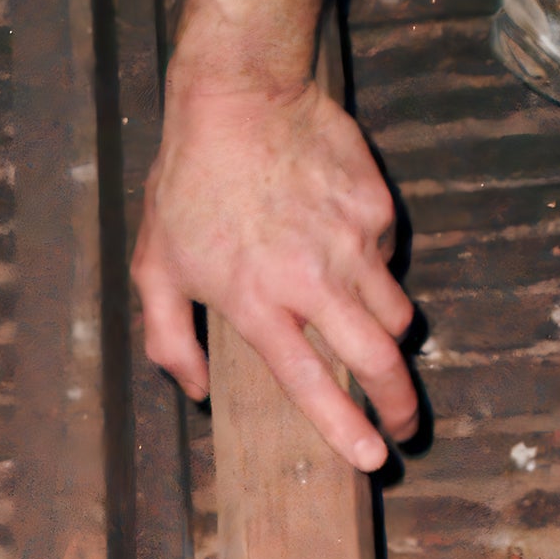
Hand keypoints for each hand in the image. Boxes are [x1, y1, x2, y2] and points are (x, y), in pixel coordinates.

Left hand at [133, 73, 417, 473]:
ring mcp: (353, 242)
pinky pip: (386, 258)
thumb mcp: (154, 267)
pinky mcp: (377, 207)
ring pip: (394, 314)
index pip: (312, 383)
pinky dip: (372, 269)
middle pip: (379, 359)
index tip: (373, 460)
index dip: (346, 428)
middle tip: (406, 425)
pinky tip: (336, 246)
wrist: (240, 98)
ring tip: (370, 340)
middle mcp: (314, 279)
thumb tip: (195, 391)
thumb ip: (168, 340)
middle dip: (401, 403)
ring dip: (387, 339)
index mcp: (259, 302)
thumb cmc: (187, 185)